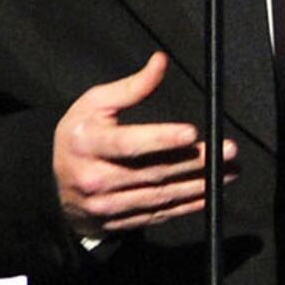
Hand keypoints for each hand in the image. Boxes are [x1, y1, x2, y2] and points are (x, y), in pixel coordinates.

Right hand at [52, 51, 216, 232]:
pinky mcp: (121, 222)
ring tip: (229, 170)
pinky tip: (212, 193)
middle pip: (153, 171)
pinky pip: (160, 213)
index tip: (192, 133)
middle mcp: (95, 177)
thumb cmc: (79, 137)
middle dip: (194, 161)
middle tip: (227, 150)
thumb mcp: (93, 105)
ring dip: (200, 184)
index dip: (161, 139)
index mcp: (87, 143)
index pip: (128, 143)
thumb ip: (130, 88)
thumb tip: (160, 62)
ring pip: (161, 195)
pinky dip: (189, 205)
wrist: (55, 189)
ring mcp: (108, 205)